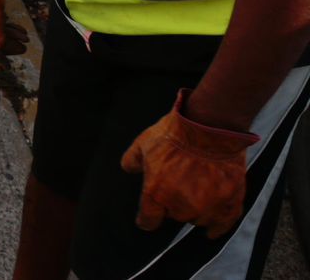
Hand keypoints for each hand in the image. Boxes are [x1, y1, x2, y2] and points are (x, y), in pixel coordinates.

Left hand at [121, 90, 258, 237]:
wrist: (210, 127)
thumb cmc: (175, 133)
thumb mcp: (143, 143)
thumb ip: (132, 160)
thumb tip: (128, 168)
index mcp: (156, 193)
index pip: (148, 220)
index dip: (147, 218)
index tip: (148, 219)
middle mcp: (181, 206)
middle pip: (174, 216)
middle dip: (173, 203)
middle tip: (179, 181)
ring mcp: (207, 207)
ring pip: (198, 218)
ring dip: (196, 209)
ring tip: (198, 186)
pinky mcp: (229, 204)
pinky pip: (222, 224)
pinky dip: (218, 226)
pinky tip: (213, 230)